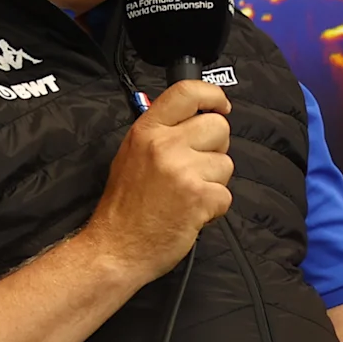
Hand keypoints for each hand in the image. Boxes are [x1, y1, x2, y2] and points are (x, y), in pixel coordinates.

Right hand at [81, 78, 233, 281]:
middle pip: (218, 127)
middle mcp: (164, 145)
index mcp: (146, 131)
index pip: (187, 92)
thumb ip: (160, 133)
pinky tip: (191, 213)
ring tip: (187, 195)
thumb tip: (195, 118)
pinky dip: (213, 208)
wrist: (115, 249)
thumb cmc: (124, 208)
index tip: (221, 106)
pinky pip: (225, 194)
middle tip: (196, 169)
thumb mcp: (131, 155)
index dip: (213, 96)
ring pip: (226, 163)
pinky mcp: (198, 197)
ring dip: (213, 182)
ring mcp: (182, 171)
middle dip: (215, 149)